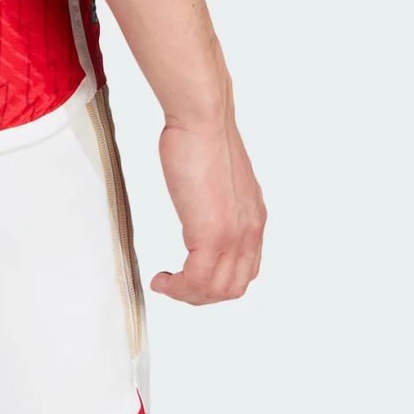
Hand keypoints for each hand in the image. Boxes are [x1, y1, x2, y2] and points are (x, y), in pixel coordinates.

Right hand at [149, 111, 265, 303]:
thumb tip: (202, 201)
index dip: (218, 280)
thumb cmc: (201, 132)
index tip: (191, 275)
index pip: (245, 268)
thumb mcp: (219, 175)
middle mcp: (249, 230)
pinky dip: (178, 288)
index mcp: (253, 217)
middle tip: (175, 286)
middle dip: (202, 295)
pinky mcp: (212, 233)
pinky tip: (161, 279)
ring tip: (166, 284)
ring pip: (217, 290)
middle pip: (233, 286)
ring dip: (188, 295)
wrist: (202, 117)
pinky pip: (197, 281)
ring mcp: (233, 235)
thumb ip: (218, 197)